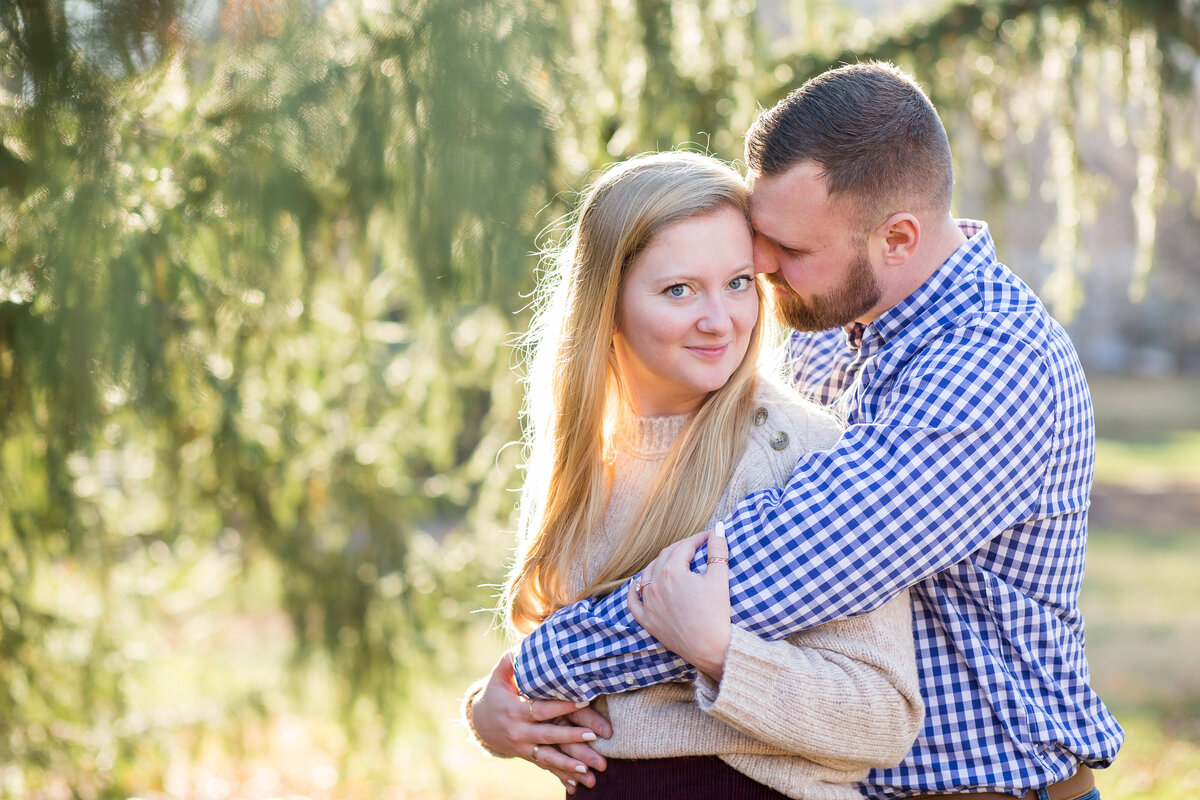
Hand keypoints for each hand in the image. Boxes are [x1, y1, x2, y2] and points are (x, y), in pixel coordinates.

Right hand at [469, 651, 608, 791]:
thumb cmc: (495, 695)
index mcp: (514, 711)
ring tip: (588, 768)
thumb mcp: (498, 678)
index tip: (584, 701)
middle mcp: (518, 732)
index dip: (562, 706)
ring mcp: (522, 747)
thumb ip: (508, 664)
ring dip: (567, 763)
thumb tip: (517, 650)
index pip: (541, 709)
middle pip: (547, 735)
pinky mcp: (527, 756)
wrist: (480, 724)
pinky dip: (560, 776)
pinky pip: (545, 767)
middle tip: (593, 736)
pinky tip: (577, 784)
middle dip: (571, 737)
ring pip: (547, 757)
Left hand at [629, 524, 731, 681]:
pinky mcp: (648, 620)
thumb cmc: (717, 614)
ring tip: (673, 560)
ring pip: (647, 574)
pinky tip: (636, 584)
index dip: (698, 538)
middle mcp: (655, 585)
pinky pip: (633, 602)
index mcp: (672, 572)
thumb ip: (718, 550)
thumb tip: (718, 527)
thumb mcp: (720, 578)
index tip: (710, 537)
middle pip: (665, 557)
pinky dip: (634, 591)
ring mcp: (649, 603)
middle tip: (696, 546)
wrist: (711, 648)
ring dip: (659, 564)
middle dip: (681, 548)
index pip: (684, 546)